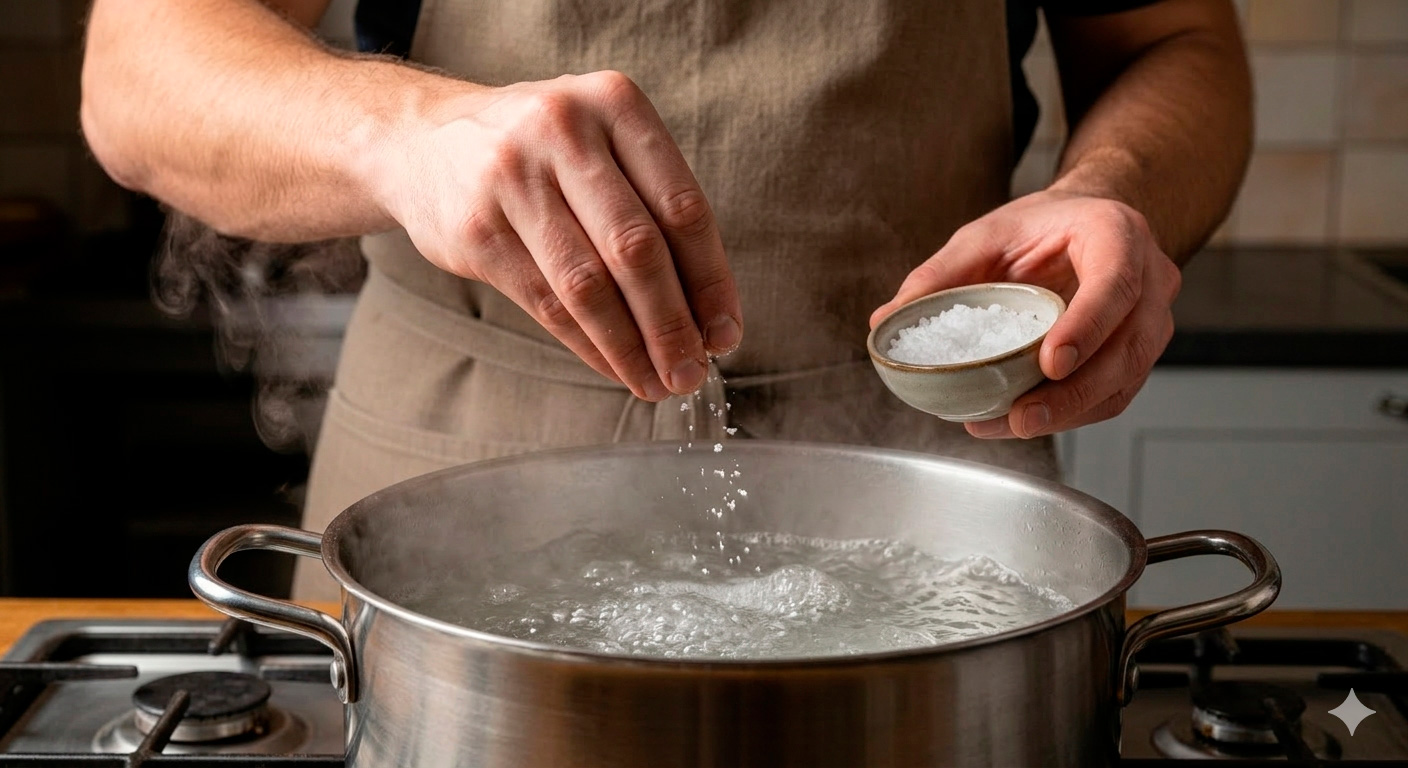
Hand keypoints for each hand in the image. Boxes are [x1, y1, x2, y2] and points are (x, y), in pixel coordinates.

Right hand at [373, 70, 741, 400]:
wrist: (422, 140)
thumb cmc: (540, 152)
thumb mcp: (601, 144)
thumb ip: (653, 207)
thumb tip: (709, 315)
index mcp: (614, 103)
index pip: (682, 206)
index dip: (711, 280)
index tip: (726, 333)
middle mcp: (563, 130)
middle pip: (636, 249)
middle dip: (673, 324)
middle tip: (693, 372)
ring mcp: (512, 178)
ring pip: (588, 285)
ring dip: (631, 346)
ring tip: (658, 382)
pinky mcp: (477, 229)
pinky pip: (546, 302)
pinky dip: (588, 345)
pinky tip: (614, 367)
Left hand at [870, 190, 1180, 438]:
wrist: (1085, 222)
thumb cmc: (1041, 225)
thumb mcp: (986, 234)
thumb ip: (940, 274)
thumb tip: (886, 319)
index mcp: (1115, 234)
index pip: (1114, 284)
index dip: (1087, 327)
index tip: (1050, 364)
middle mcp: (1148, 277)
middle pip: (1128, 346)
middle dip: (1075, 392)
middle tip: (1023, 417)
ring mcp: (1152, 317)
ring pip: (1126, 378)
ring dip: (1071, 412)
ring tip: (1014, 426)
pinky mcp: (1139, 351)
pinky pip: (1115, 393)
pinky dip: (1074, 414)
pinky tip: (1028, 421)